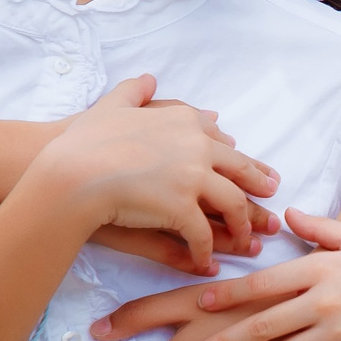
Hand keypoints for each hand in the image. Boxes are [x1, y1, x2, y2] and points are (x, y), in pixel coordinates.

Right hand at [86, 99, 278, 271]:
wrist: (69, 172)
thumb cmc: (82, 141)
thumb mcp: (110, 106)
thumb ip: (134, 92)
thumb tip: (149, 79)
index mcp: (185, 122)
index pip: (222, 142)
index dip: (238, 156)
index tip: (250, 167)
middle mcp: (198, 148)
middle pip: (238, 171)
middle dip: (257, 185)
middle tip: (271, 196)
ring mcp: (193, 178)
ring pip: (231, 204)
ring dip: (241, 224)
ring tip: (246, 240)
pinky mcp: (181, 209)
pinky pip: (202, 235)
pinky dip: (206, 250)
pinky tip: (206, 262)